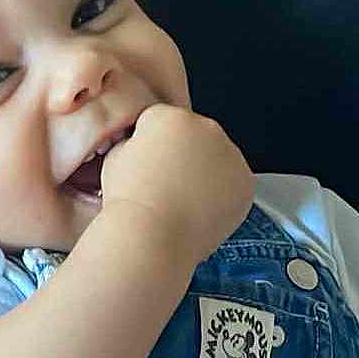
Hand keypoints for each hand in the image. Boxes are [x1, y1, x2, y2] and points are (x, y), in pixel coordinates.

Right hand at [101, 104, 254, 261]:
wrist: (149, 239)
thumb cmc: (129, 207)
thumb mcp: (113, 162)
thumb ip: (131, 144)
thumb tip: (137, 147)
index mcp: (171, 118)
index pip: (161, 122)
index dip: (147, 146)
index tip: (142, 168)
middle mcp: (206, 128)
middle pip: (192, 138)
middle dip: (180, 157)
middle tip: (162, 189)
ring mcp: (230, 155)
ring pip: (215, 161)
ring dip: (201, 177)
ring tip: (177, 204)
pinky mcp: (245, 182)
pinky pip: (231, 186)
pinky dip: (218, 199)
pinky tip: (195, 213)